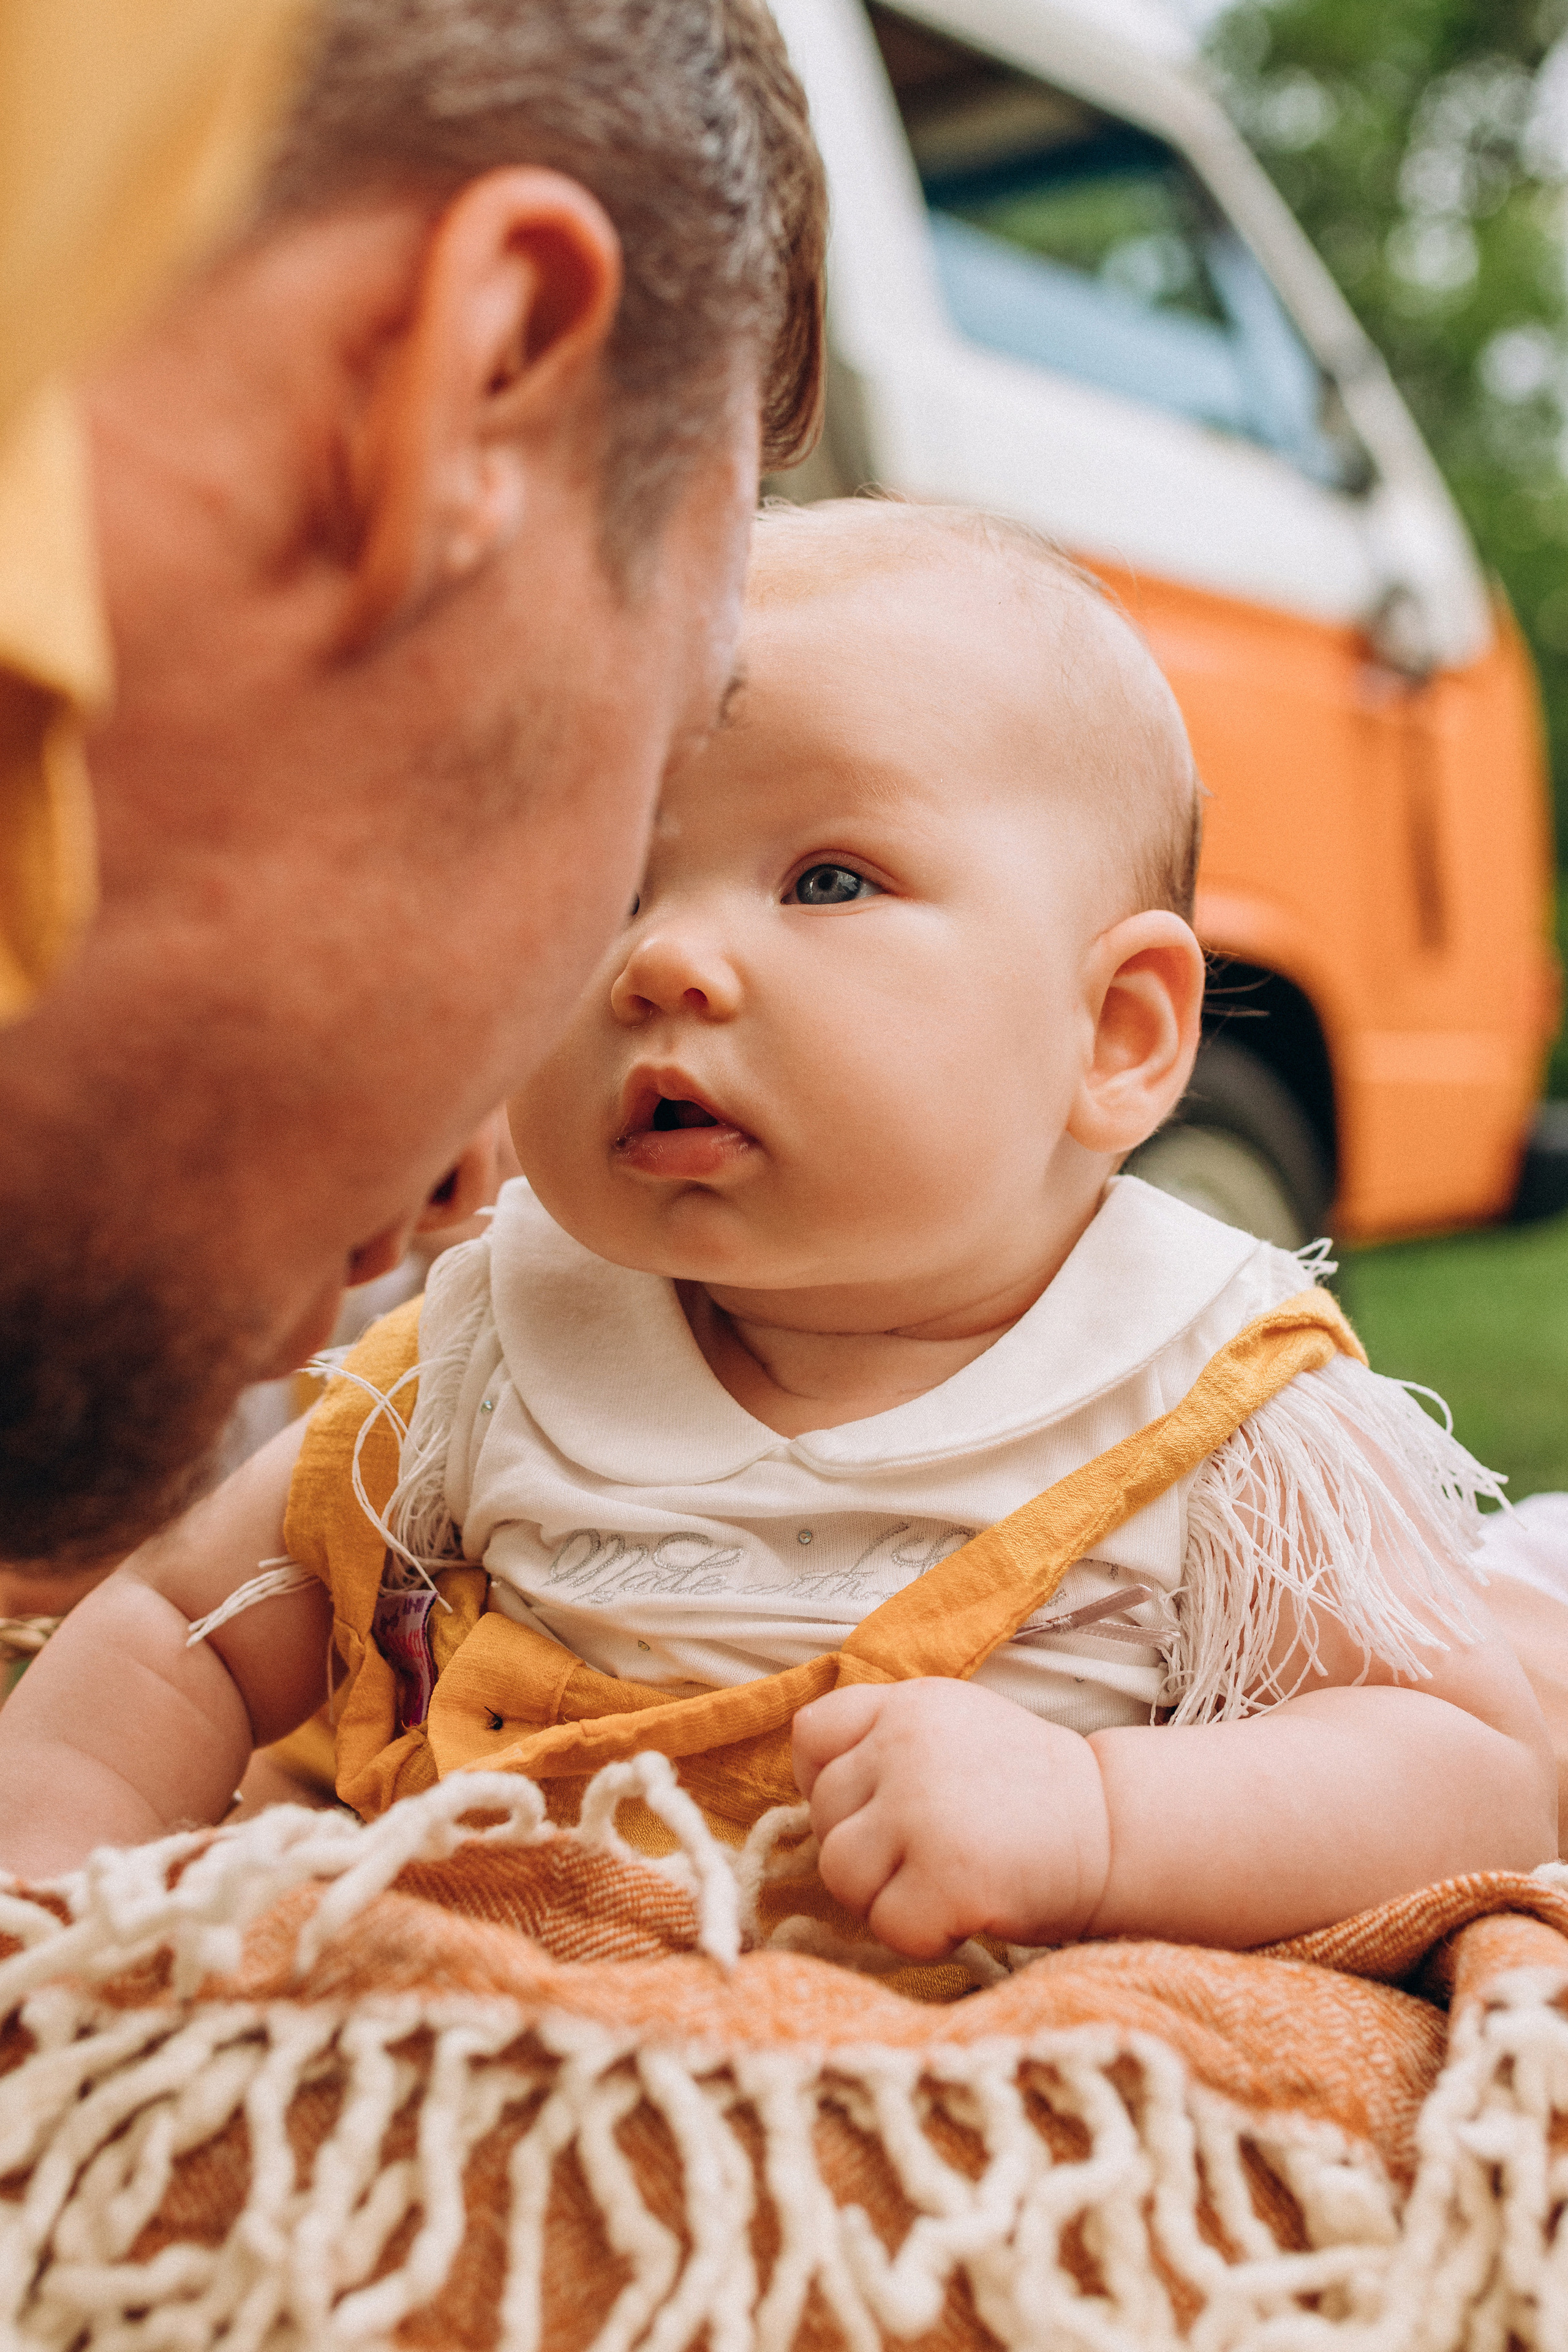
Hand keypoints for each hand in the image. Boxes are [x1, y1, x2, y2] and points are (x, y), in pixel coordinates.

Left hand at [791, 1678, 1110, 1958]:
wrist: (1116, 1828)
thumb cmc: (1030, 1792)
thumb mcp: (956, 1729)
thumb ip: (888, 1743)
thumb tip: (817, 1791)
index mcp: (907, 1705)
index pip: (812, 1735)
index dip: (826, 1783)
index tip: (871, 1811)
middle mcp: (906, 1746)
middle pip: (824, 1815)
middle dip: (865, 1850)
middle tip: (926, 1858)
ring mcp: (922, 1809)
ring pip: (841, 1872)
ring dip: (883, 1896)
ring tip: (942, 1885)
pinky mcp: (946, 1875)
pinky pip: (887, 1925)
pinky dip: (921, 1936)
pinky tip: (964, 1912)